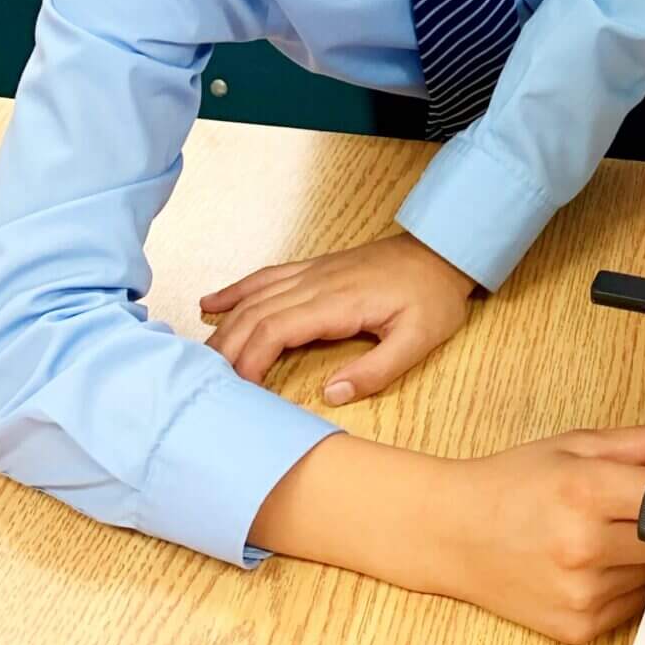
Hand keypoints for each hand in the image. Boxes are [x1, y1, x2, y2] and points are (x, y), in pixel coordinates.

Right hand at [201, 230, 475, 403]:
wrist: (445, 250)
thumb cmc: (433, 297)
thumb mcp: (418, 340)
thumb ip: (376, 370)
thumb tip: (329, 394)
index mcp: (337, 302)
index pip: (276, 330)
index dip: (250, 360)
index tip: (237, 391)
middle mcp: (317, 282)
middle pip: (256, 314)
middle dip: (226, 348)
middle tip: (203, 384)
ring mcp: (313, 271)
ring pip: (255, 296)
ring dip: (225, 324)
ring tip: (200, 356)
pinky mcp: (316, 268)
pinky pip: (267, 276)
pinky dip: (236, 290)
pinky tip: (211, 304)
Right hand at [249, 422, 644, 643]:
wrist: (453, 535)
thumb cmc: (507, 487)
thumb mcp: (573, 447)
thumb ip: (639, 443)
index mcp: (585, 492)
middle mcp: (584, 546)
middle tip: (640, 508)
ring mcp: (582, 593)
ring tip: (605, 534)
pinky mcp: (578, 627)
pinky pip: (632, 607)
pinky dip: (624, 586)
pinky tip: (592, 565)